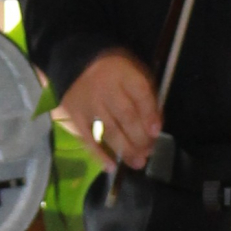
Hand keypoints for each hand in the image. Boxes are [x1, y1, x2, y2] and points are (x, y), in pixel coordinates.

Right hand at [58, 49, 162, 170]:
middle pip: (126, 116)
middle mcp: (105, 88)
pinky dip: (100, 155)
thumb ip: (145, 96)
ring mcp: (89, 104)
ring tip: (138, 162)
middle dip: (140, 137)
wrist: (74, 64)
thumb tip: (155, 126)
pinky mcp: (75, 117)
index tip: (156, 132)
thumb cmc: (112, 72)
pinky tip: (112, 167)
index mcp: (122, 73)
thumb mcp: (132, 72)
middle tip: (148, 152)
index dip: (150, 114)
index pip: (140, 94)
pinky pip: (88, 139)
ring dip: (126, 149)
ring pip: (110, 131)